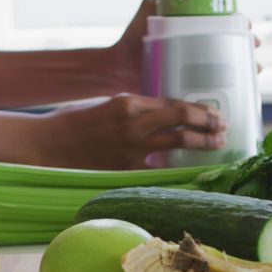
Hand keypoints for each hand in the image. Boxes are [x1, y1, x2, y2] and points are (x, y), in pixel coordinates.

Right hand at [34, 94, 226, 168]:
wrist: (49, 146)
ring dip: (201, 142)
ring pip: (177, 142)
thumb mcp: (108, 106)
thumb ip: (135, 111)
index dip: (196, 109)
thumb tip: (162, 118)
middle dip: (206, 122)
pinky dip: (177, 164)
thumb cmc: (75, 123)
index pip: (172, 104)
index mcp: (128, 102)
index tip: (211, 112)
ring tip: (217, 142)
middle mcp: (134, 122)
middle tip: (222, 126)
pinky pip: (160, 165)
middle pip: (181, 119)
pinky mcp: (126, 168)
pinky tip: (192, 166)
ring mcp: (131, 147)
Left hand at [106, 0, 262, 93]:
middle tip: (255, 58)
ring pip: (225, 75)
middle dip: (247, 54)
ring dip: (243, 76)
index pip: (222, 30)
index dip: (239, 29)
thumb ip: (157, 2)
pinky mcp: (186, 93)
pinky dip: (225, 97)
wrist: (116, 70)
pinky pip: (210, 95)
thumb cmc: (130, 41)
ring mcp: (192, 75)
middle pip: (230, 53)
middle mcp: (195, 55)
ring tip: (253, 76)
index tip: (248, 29)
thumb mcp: (147, 16)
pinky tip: (236, 98)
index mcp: (191, 35)